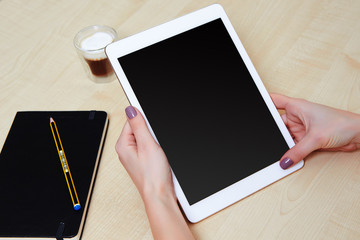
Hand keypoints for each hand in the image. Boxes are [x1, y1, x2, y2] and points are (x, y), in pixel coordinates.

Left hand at [115, 106, 194, 239]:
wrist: (159, 195)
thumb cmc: (152, 175)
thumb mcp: (147, 145)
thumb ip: (139, 125)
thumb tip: (131, 109)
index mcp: (122, 145)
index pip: (131, 121)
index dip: (144, 122)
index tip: (151, 128)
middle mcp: (126, 150)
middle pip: (139, 129)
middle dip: (151, 133)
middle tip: (155, 145)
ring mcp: (134, 156)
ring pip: (146, 138)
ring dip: (154, 141)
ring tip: (157, 153)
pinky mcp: (142, 161)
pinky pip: (149, 147)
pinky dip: (156, 148)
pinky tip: (159, 156)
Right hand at [271, 94, 359, 168]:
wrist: (359, 135)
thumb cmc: (342, 124)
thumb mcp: (315, 137)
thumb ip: (297, 151)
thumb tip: (284, 161)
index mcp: (297, 106)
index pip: (274, 100)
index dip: (263, 102)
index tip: (253, 108)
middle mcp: (297, 117)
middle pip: (277, 123)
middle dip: (271, 131)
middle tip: (265, 141)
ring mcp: (301, 129)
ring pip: (284, 136)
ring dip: (281, 144)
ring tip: (275, 151)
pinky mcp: (306, 140)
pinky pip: (293, 146)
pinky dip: (290, 151)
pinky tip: (287, 157)